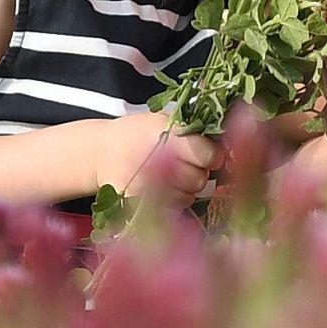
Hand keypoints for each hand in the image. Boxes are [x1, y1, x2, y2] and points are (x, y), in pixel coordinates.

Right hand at [102, 111, 219, 205]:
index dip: (212, 156)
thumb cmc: (136, 134)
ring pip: (189, 196)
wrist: (101, 152)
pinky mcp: (138, 202)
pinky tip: (162, 188)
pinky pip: (173, 207)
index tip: (210, 155)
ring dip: (187, 188)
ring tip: (171, 176)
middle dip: (199, 173)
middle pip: (199, 178)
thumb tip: (225, 143)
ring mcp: (146, 184)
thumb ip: (192, 130)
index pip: (206, 153)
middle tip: (186, 166)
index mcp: (164, 133)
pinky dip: (173, 200)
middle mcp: (155, 158)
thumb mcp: (162, 120)